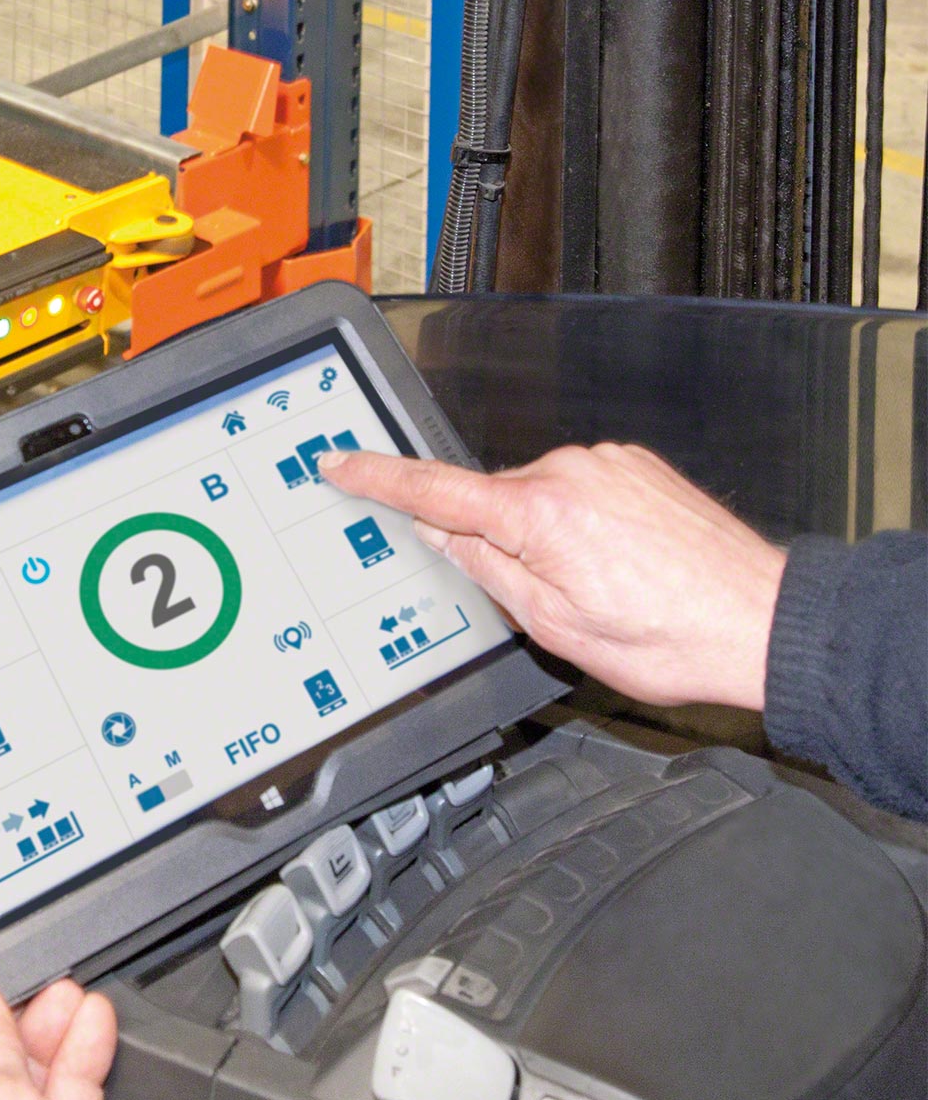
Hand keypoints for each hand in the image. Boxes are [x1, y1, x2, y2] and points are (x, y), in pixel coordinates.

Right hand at [319, 443, 785, 710]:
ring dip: (543, 537)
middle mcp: (571, 472)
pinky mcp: (634, 466)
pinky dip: (579, 524)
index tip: (338, 462)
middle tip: (544, 598)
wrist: (762, 623)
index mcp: (538, 514)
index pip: (433, 488)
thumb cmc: (671, 637)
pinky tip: (619, 566)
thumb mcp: (553, 624)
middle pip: (489, 500)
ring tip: (601, 590)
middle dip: (495, 542)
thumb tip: (439, 532)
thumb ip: (485, 569)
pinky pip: (577, 489)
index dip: (377, 477)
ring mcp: (606, 463)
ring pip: (535, 498)